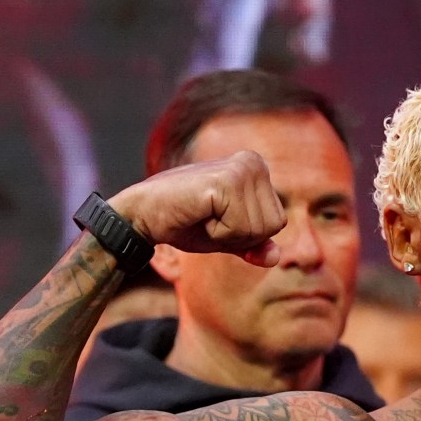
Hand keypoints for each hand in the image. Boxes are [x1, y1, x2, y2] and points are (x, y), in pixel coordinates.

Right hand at [108, 150, 283, 262]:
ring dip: (227, 234)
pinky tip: (198, 213)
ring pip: (257, 230)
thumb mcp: (227, 237)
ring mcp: (240, 169)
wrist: (144, 215)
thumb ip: (254, 245)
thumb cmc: (184, 222)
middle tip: (207, 217)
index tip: (217, 218)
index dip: (247, 234)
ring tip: (202, 214)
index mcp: (257, 168)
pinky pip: (239, 229)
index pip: (277, 222)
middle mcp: (253, 162)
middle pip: (272, 227)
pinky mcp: (226, 182)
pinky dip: (218, 233)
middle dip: (239, 235)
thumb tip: (276, 258)